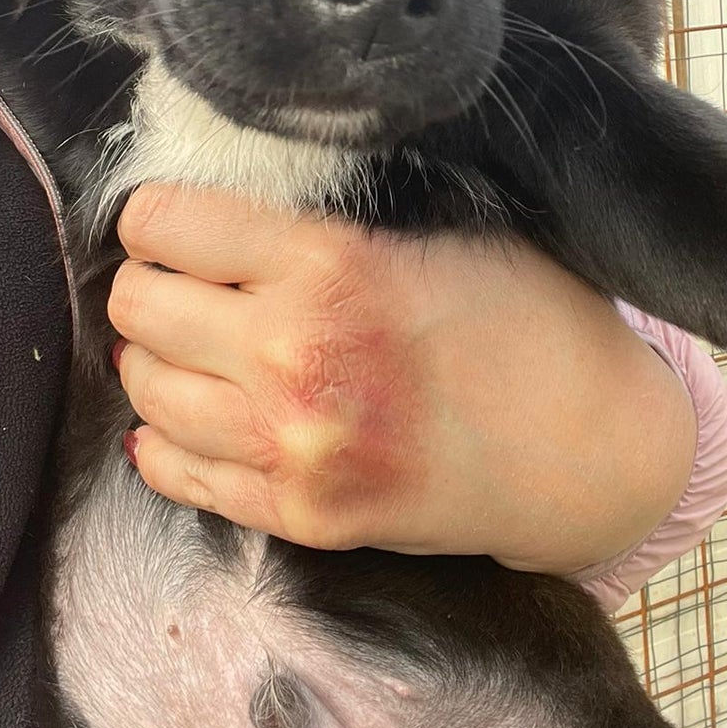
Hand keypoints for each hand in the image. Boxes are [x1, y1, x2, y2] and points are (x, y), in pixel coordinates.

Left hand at [110, 183, 696, 573]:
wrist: (589, 450)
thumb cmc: (528, 320)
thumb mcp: (440, 233)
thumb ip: (328, 222)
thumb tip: (225, 210)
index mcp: (331, 267)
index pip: (164, 223)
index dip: (158, 216)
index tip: (175, 224)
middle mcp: (295, 357)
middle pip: (137, 306)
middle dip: (150, 284)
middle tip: (184, 283)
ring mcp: (293, 449)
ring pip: (144, 390)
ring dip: (158, 359)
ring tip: (196, 345)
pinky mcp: (300, 518)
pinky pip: (177, 474)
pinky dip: (166, 439)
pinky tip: (197, 413)